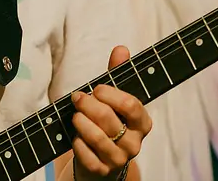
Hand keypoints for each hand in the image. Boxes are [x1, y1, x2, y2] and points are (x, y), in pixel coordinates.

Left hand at [69, 46, 151, 178]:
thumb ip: (117, 74)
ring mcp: (119, 159)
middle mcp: (134, 143)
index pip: (132, 106)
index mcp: (142, 123)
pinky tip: (75, 136)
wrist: (101, 160)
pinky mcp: (102, 170)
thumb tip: (121, 49)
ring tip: (75, 116)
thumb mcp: (113, 99)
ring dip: (81, 122)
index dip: (111, 94)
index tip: (97, 88)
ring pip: (97, 138)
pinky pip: (86, 155)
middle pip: (109, 120)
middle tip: (77, 97)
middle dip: (88, 105)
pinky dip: (77, 143)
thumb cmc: (108, 123)